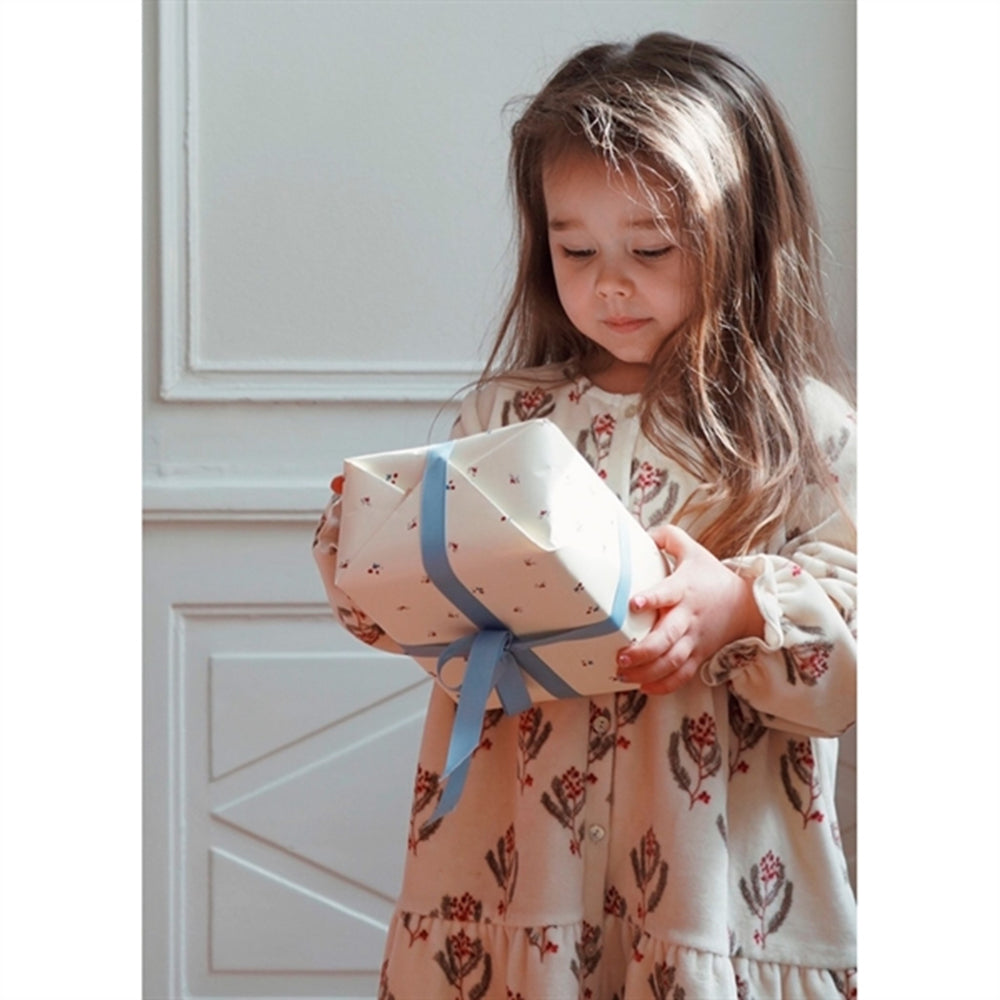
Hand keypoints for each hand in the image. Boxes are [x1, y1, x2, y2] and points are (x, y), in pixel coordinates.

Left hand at [616, 525, 764, 694]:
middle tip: (622, 655)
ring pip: (672, 661)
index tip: (634, 603)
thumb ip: (668, 537)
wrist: (746, 604)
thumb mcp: (693, 550)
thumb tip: (644, 532)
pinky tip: (643, 687)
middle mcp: (688, 617)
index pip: (668, 593)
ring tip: (625, 674)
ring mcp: (694, 639)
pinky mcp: (699, 654)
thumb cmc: (712, 577)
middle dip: (643, 650)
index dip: (651, 599)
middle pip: (667, 638)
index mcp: (685, 589)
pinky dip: (663, 685)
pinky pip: (682, 675)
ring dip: (647, 671)